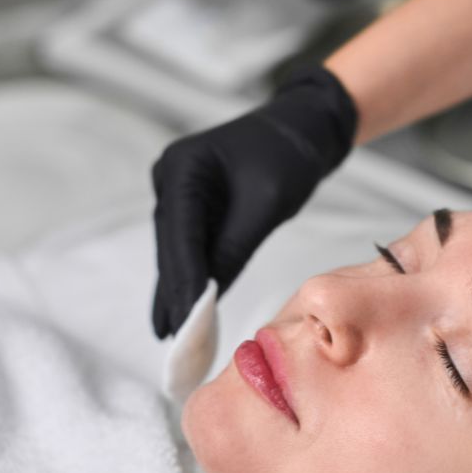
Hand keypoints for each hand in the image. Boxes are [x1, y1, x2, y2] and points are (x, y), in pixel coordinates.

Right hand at [150, 66, 356, 338]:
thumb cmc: (289, 157)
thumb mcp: (265, 205)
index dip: (181, 286)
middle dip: (176, 295)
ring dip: (179, 291)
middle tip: (177, 345)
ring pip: (177, 251)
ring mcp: (177, 189)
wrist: (301, 127)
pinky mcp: (192, 202)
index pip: (180, 238)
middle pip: (172, 248)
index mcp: (182, 168)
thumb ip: (233, 247)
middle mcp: (169, 177)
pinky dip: (192, 276)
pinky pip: (189, 246)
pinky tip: (185, 311)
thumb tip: (208, 296)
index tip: (184, 327)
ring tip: (176, 337)